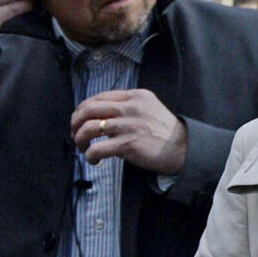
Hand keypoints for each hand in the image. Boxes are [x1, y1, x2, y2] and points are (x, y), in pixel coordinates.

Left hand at [73, 88, 188, 174]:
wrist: (182, 147)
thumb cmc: (164, 130)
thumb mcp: (149, 107)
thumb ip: (128, 105)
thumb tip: (99, 114)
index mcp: (136, 96)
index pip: (100, 97)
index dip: (83, 108)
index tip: (80, 119)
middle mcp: (130, 108)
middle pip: (88, 109)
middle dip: (75, 123)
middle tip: (75, 133)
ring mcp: (128, 126)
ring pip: (88, 128)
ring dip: (79, 140)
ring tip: (83, 148)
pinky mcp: (127, 144)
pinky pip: (96, 149)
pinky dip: (90, 156)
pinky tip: (95, 160)